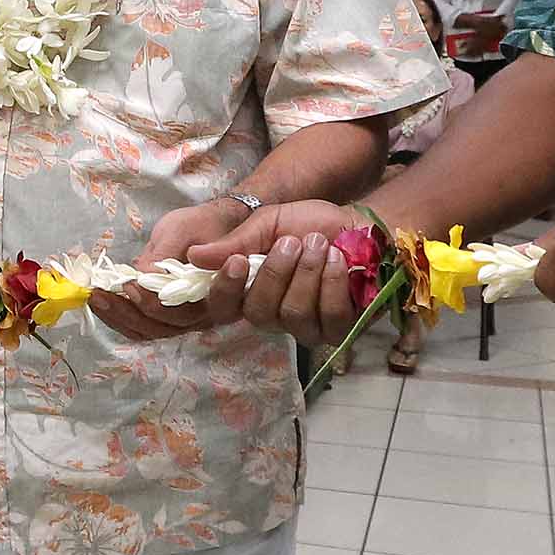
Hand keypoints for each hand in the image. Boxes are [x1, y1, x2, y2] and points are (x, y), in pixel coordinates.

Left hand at [86, 197, 249, 339]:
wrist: (210, 231)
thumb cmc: (201, 226)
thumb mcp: (182, 228)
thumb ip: (166, 253)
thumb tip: (142, 276)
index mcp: (218, 291)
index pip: (191, 307)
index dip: (162, 299)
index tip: (132, 284)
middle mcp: (206, 314)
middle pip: (169, 323)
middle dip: (134, 308)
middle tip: (107, 290)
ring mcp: (186, 321)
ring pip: (152, 331)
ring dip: (121, 317)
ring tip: (95, 296)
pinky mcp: (169, 320)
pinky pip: (144, 330)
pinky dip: (120, 320)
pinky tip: (101, 304)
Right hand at [169, 199, 378, 345]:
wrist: (362, 226)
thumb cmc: (312, 226)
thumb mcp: (269, 223)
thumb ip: (235, 242)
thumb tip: (193, 256)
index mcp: (249, 291)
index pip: (222, 308)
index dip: (225, 290)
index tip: (237, 261)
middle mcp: (273, 317)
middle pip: (258, 314)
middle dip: (276, 273)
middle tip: (292, 241)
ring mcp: (307, 328)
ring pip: (294, 315)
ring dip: (307, 273)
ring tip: (320, 245)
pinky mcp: (339, 331)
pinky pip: (328, 318)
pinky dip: (332, 284)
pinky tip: (340, 261)